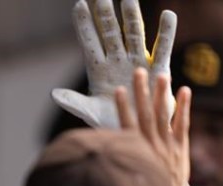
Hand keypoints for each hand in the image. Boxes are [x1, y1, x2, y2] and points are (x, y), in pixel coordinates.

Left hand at [51, 0, 175, 128]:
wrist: (137, 136)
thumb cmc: (110, 123)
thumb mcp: (90, 113)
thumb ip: (74, 103)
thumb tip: (54, 94)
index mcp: (99, 70)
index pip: (89, 42)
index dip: (84, 25)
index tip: (78, 4)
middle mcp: (117, 61)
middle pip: (110, 32)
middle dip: (105, 14)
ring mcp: (138, 62)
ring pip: (134, 34)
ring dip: (132, 17)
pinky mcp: (158, 70)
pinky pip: (162, 48)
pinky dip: (165, 33)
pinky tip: (168, 15)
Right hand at [115, 68, 190, 185]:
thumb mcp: (127, 180)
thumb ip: (118, 164)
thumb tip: (99, 153)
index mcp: (136, 153)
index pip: (127, 126)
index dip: (123, 108)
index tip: (118, 91)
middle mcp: (151, 146)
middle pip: (145, 114)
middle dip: (141, 93)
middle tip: (139, 72)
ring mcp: (167, 146)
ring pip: (164, 115)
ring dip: (162, 94)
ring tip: (162, 75)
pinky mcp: (180, 148)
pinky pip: (182, 124)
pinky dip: (184, 107)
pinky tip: (185, 90)